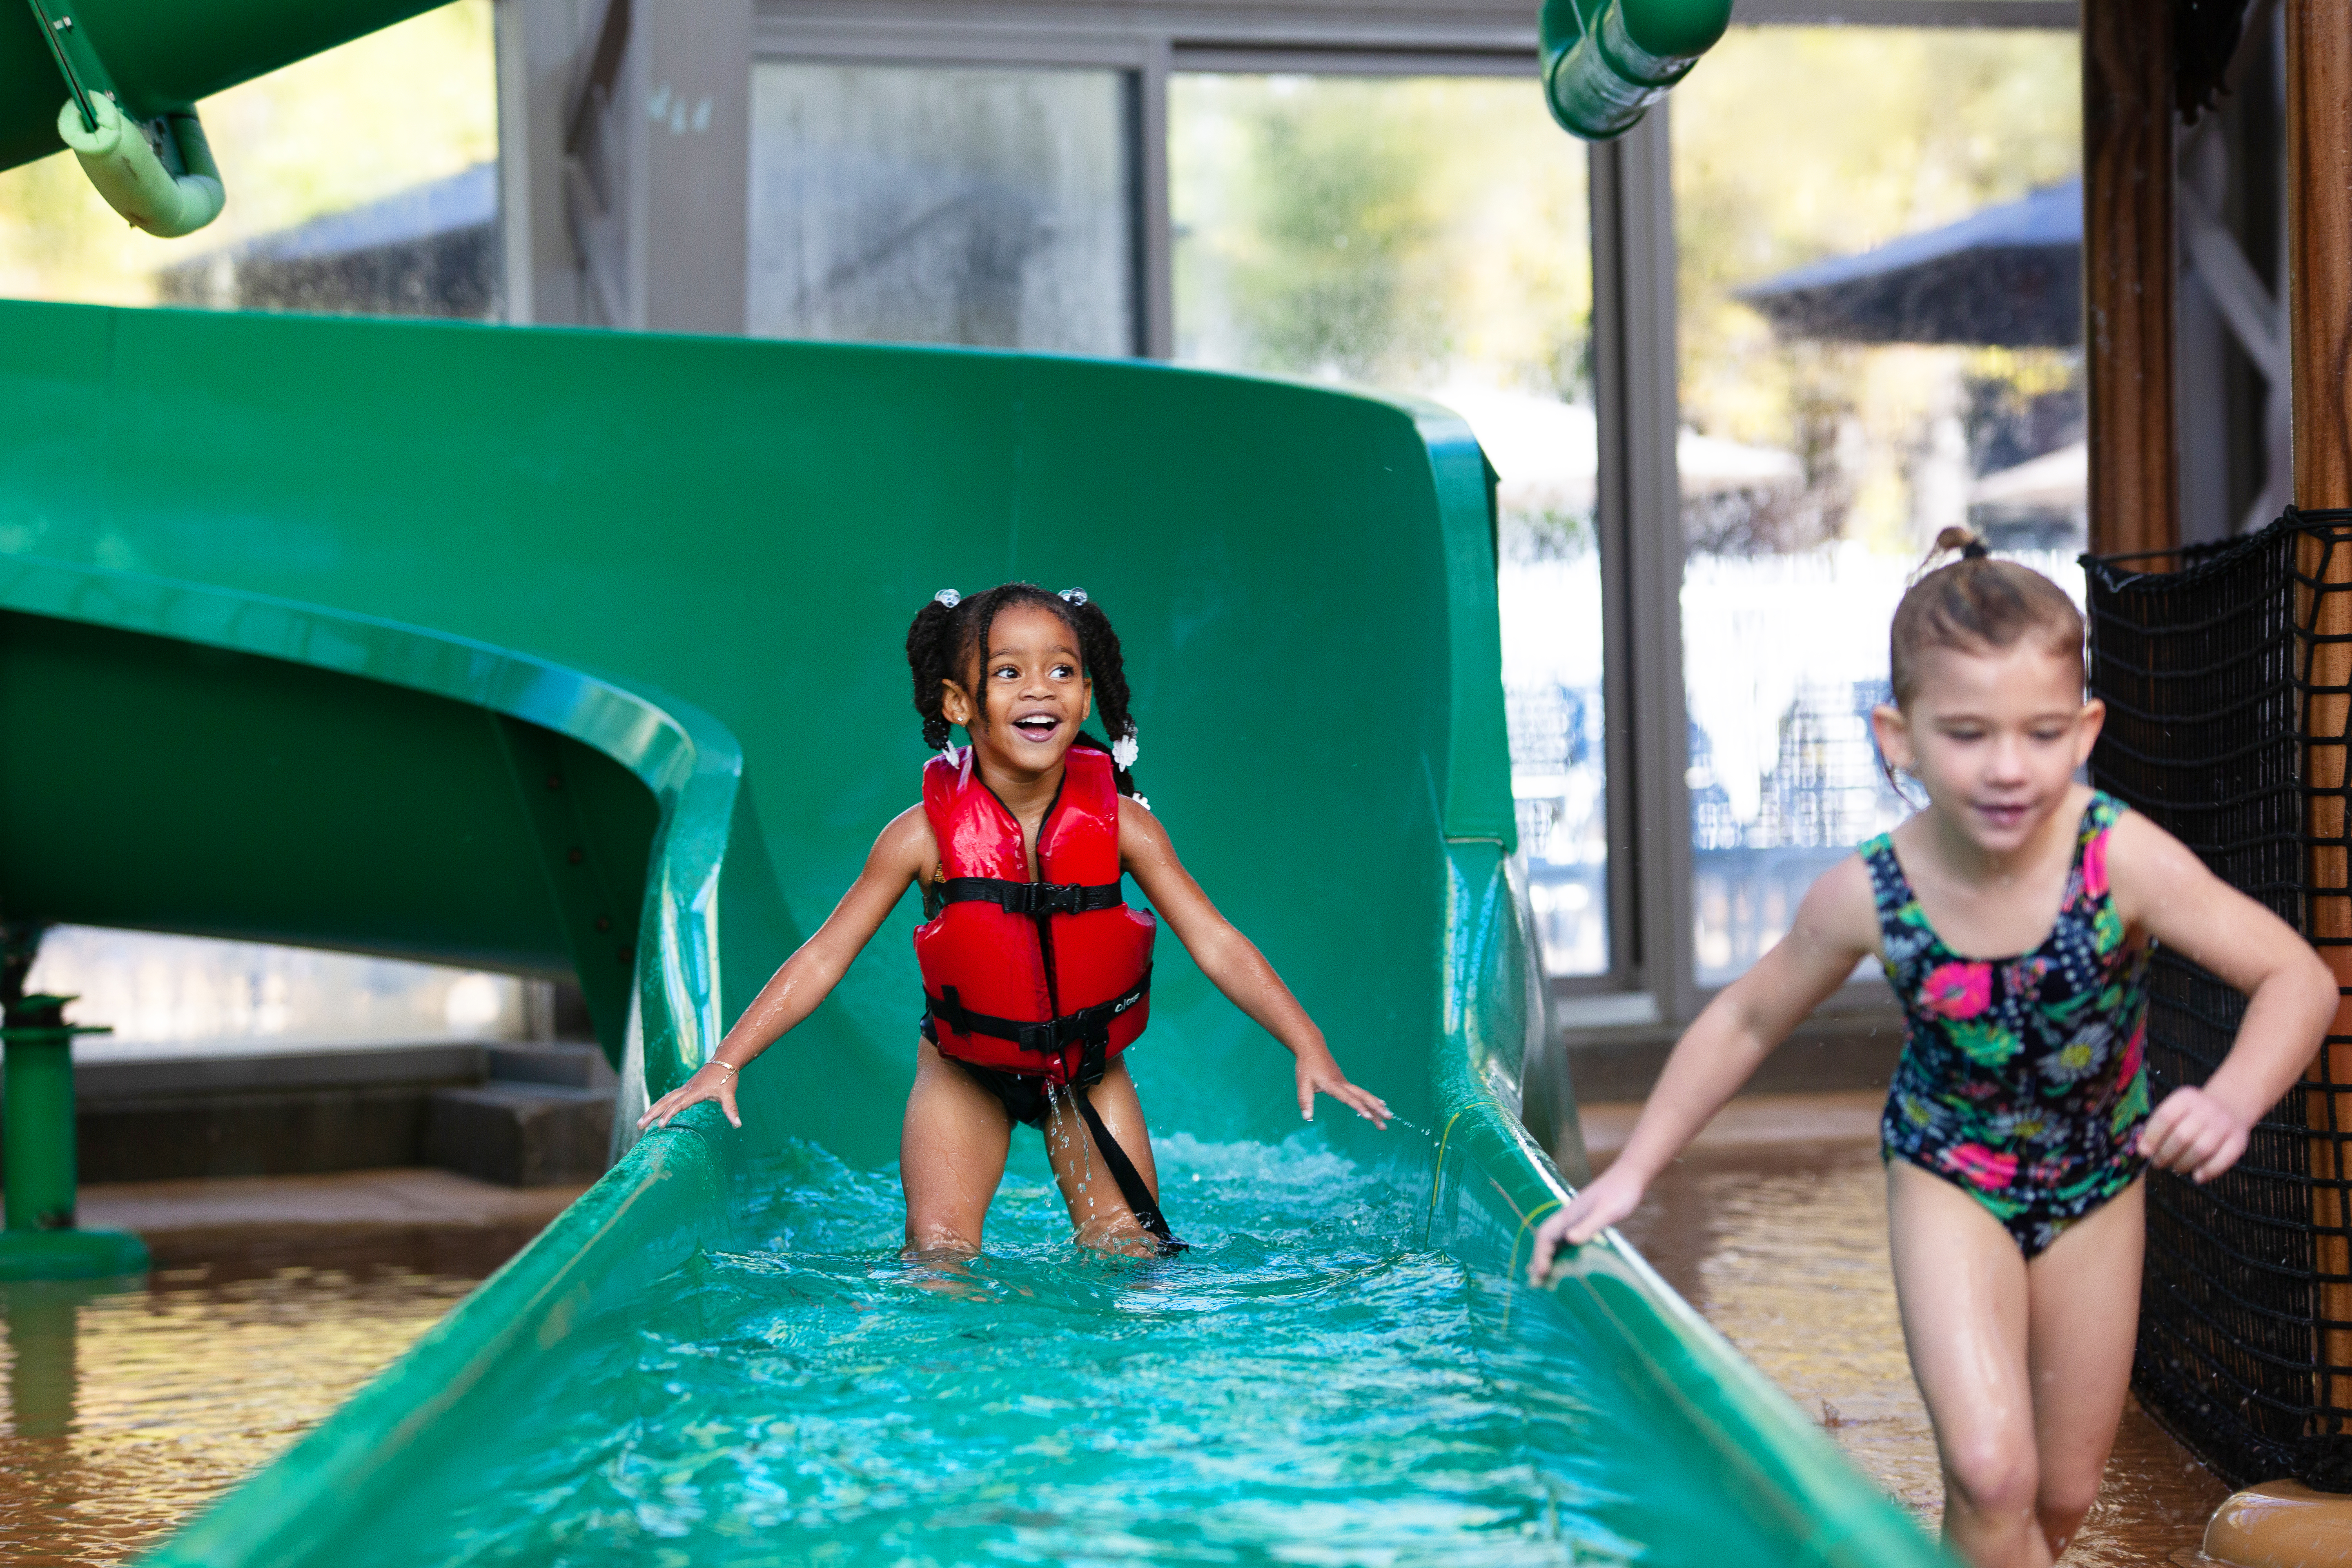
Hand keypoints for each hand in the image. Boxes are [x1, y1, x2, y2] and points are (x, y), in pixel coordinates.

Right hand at [636, 1060, 742, 1130]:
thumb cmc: (727, 1077)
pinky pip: (669, 1097)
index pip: (679, 1105)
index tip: (660, 1125)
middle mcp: (687, 1089)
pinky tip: (654, 1112)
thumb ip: (731, 1110)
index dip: (669, 1114)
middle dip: (651, 1113)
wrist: (725, 1061)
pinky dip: (660, 1105)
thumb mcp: (729, 1094)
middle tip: (639, 1125)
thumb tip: (738, 1125)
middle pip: (665, 1102)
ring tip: (641, 1122)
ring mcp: (685, 1088)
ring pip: (664, 1099)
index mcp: (695, 1092)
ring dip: (652, 1110)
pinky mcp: (685, 1088)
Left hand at [1296, 1048, 1390, 1128]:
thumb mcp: (1303, 1083)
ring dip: (1376, 1106)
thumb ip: (1305, 1101)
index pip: (1349, 1098)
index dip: (1359, 1107)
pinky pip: (1361, 1092)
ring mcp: (1345, 1083)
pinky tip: (1379, 1104)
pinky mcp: (1345, 1083)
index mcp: (1333, 1085)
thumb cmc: (1307, 1065)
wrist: (1313, 1048)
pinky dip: (1371, 1099)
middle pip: (1364, 1096)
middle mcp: (1343, 1084)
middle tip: (1389, 1118)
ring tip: (1387, 1117)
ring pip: (1364, 1095)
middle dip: (1377, 1108)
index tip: (1369, 1117)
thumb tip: (1307, 1118)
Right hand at [1527, 1163, 1645, 1284]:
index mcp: (1568, 1215)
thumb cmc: (1619, 1193)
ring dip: (1549, 1258)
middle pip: (1546, 1240)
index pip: (1545, 1236)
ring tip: (1544, 1277)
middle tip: (1535, 1282)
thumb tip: (1569, 1239)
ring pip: (1555, 1241)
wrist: (1630, 1178)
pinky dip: (1562, 1254)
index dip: (1540, 1255)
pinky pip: (1567, 1241)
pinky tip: (1567, 1264)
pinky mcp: (1586, 1223)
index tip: (1541, 1273)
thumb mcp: (1606, 1212)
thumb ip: (1588, 1225)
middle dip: (1539, 1260)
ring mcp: (1576, 1220)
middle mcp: (1568, 1218)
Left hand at [2141, 1085, 2251, 1184]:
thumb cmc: (2191, 1114)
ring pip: (2201, 1149)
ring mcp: (2225, 1124)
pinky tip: (2197, 1176)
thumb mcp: (2175, 1109)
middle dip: (2166, 1154)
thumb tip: (2143, 1150)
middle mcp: (2206, 1109)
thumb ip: (2158, 1126)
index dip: (2152, 1137)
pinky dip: (2209, 1171)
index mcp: (2185, 1098)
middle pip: (2182, 1136)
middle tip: (2159, 1163)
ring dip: (2184, 1163)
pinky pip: (2224, 1159)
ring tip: (2176, 1167)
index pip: (2165, 1117)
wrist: (2229, 1106)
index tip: (2144, 1151)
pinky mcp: (2239, 1140)